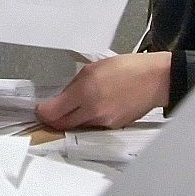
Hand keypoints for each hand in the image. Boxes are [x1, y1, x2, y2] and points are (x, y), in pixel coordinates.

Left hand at [35, 52, 169, 129]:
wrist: (155, 80)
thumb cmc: (127, 68)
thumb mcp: (93, 68)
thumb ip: (75, 85)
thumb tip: (63, 97)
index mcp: (85, 92)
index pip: (53, 112)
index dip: (42, 112)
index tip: (40, 109)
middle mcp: (93, 111)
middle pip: (62, 124)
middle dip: (53, 120)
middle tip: (49, 112)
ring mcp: (104, 121)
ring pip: (77, 126)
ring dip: (70, 120)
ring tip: (72, 108)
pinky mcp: (114, 126)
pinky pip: (93, 126)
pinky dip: (87, 120)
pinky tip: (92, 109)